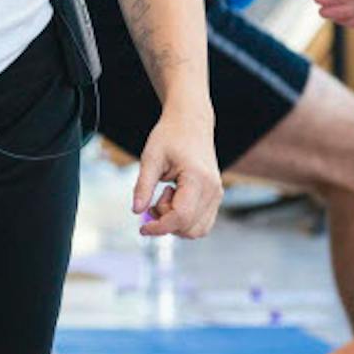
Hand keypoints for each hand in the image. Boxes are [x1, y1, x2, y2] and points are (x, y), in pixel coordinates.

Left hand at [133, 103, 221, 238]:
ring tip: (166, 196)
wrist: (190, 122)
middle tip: (155, 199)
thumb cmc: (170, 136)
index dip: (159, 227)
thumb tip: (136, 211)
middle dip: (166, 222)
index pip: (181, 217)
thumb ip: (143, 186)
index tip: (142, 227)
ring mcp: (217, 194)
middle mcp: (213, 190)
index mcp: (198, 179)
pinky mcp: (215, 197)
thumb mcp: (151, 158)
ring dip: (176, 223)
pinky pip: (201, 223)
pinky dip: (184, 221)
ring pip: (197, 230)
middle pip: (189, 228)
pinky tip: (174, 199)